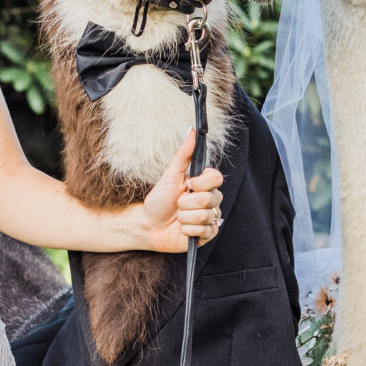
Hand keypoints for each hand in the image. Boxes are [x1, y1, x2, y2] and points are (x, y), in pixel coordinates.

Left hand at [141, 131, 223, 251]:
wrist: (149, 225)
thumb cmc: (159, 199)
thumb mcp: (170, 175)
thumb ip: (184, 154)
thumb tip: (193, 131)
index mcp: (205, 184)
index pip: (217, 177)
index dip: (202, 183)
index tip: (188, 184)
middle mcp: (211, 200)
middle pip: (209, 199)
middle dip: (185, 203)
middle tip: (177, 204)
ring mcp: (211, 218)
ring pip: (204, 216)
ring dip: (184, 217)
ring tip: (178, 217)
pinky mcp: (208, 235)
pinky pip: (204, 231)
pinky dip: (187, 230)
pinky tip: (182, 229)